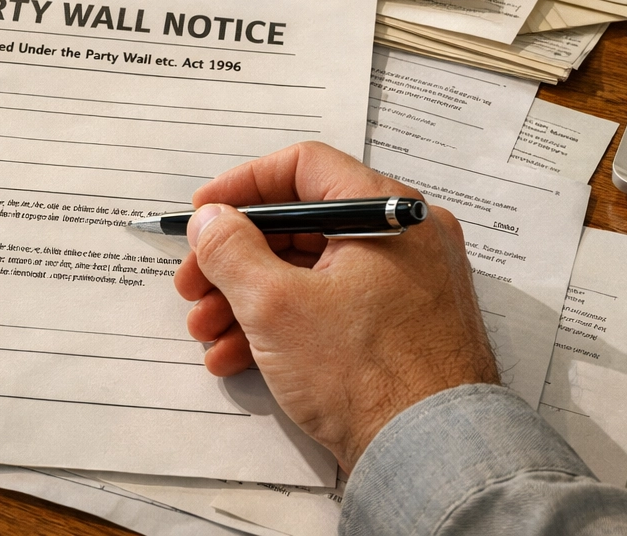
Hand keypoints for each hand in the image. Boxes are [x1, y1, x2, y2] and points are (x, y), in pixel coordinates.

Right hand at [173, 141, 498, 471]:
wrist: (433, 457)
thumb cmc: (371, 376)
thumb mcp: (277, 306)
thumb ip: (231, 251)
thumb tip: (210, 219)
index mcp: (385, 212)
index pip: (304, 167)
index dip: (243, 186)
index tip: (203, 213)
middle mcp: (404, 239)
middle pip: (302, 226)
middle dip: (235, 259)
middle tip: (193, 284)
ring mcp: (407, 286)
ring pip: (311, 272)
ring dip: (248, 297)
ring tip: (206, 331)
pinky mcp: (402, 329)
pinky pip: (333, 308)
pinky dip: (284, 324)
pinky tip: (237, 357)